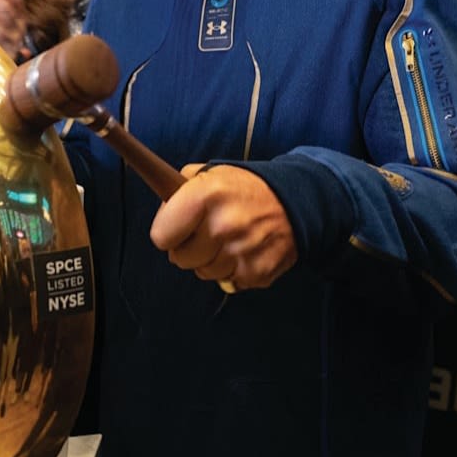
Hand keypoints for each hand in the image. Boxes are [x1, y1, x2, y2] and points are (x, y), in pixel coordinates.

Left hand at [149, 164, 297, 291]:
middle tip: (206, 233)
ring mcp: (240, 252)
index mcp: (205, 195)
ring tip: (229, 240)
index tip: (177, 228)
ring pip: (203, 273)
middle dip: (188, 248)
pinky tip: (245, 250)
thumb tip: (161, 215)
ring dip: (211, 260)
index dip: (167, 232)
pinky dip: (233, 270)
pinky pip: (227, 282)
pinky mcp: (256, 273)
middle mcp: (222, 225)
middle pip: (180, 259)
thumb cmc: (245, 188)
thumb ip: (178, 190)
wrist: (296, 202)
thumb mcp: (211, 173)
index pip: (161, 236)